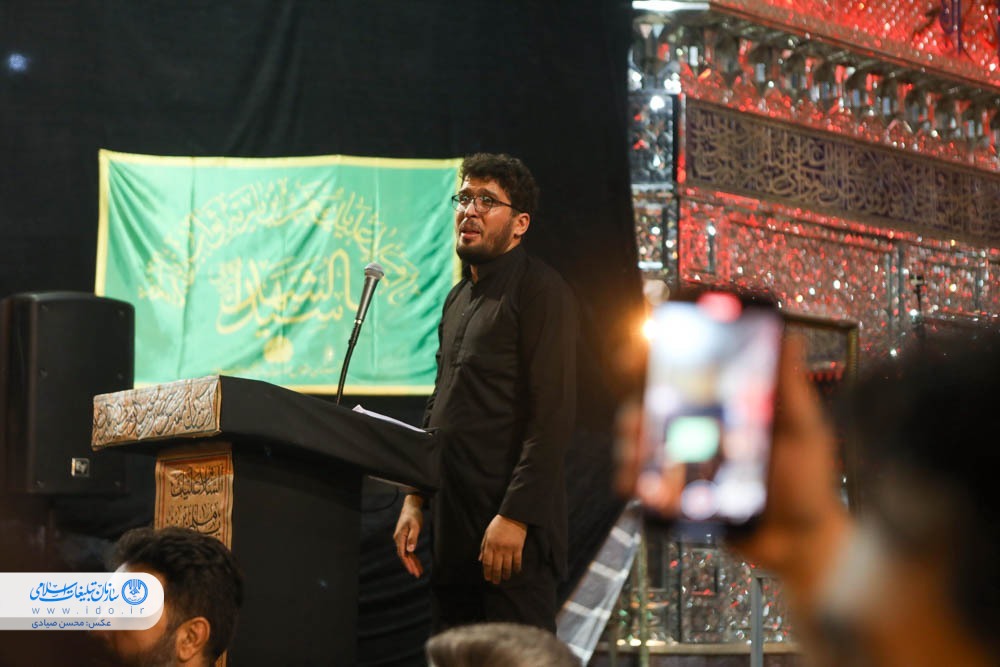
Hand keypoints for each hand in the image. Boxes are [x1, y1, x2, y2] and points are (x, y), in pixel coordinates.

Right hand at [393, 494, 424, 577]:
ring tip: (418, 572)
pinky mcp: (404, 539)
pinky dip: (412, 557)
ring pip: (406, 554)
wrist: (410, 507)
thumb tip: (410, 550)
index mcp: (400, 537)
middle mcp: (398, 540)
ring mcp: (400, 540)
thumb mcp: (415, 525)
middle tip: (417, 575)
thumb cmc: (413, 515)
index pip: (403, 554)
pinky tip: (416, 562)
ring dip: (412, 563)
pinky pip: (408, 550)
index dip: (408, 563)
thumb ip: (412, 537)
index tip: (413, 571)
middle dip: (410, 566)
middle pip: (404, 556)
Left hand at [479, 515, 526, 583]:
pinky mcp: (518, 547)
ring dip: (506, 574)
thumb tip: (480, 560)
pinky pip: (517, 561)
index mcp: (490, 544)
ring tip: (505, 578)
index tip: (487, 578)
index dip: (487, 572)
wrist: (513, 515)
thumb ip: (483, 547)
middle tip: (496, 582)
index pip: (487, 562)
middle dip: (496, 576)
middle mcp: (499, 548)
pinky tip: (515, 571)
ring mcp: (509, 548)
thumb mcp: (487, 533)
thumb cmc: (498, 524)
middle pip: (496, 566)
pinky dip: (516, 568)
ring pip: (507, 566)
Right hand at [615, 335, 849, 608]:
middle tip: (638, 420)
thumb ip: (791, 388)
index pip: (686, 373)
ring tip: (638, 460)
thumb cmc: (809, 485)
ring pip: (641, 444)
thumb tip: (788, 336)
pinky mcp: (678, 495)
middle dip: (635, 410)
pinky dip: (635, 482)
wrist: (801, 543)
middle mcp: (701, 429)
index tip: (639, 355)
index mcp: (726, 406)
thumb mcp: (804, 431)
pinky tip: (639, 488)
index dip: (657, 358)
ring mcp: (687, 462)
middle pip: (652, 407)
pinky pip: (646, 484)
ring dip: (631, 448)